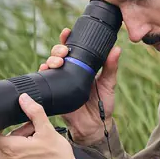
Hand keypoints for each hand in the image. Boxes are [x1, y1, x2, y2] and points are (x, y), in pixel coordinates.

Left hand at [0, 93, 88, 158]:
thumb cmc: (58, 158)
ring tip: (28, 146)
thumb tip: (24, 98)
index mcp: (11, 148)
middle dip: (14, 137)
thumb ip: (34, 112)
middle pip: (1, 144)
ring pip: (1, 157)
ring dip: (10, 150)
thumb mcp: (47, 131)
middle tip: (31, 134)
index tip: (3, 125)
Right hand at [39, 27, 121, 145]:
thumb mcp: (109, 84)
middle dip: (57, 50)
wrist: (94, 126)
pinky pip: (45, 80)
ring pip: (49, 65)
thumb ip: (111, 67)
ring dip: (50, 60)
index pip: (72, 50)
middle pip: (58, 55)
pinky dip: (43, 72)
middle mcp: (68, 73)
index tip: (66, 32)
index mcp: (81, 68)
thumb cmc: (103, 105)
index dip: (67, 40)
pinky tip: (45, 69)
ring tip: (57, 62)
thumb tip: (117, 49)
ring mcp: (60, 82)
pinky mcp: (54, 92)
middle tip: (63, 52)